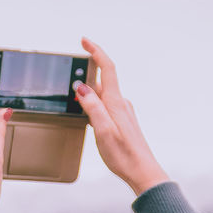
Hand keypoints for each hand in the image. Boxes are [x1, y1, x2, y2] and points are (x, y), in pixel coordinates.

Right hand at [73, 37, 170, 196]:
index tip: (84, 40)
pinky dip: (94, 104)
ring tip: (74, 97)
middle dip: (86, 73)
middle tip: (69, 74)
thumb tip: (81, 87)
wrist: (142, 172)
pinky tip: (87, 114)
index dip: (96, 51)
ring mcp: (123, 112)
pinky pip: (105, 106)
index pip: (107, 68)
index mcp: (116, 102)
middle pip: (103, 80)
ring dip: (89, 91)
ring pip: (102, 94)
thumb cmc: (123, 155)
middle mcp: (121, 103)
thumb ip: (92, 106)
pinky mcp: (122, 122)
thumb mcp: (102, 130)